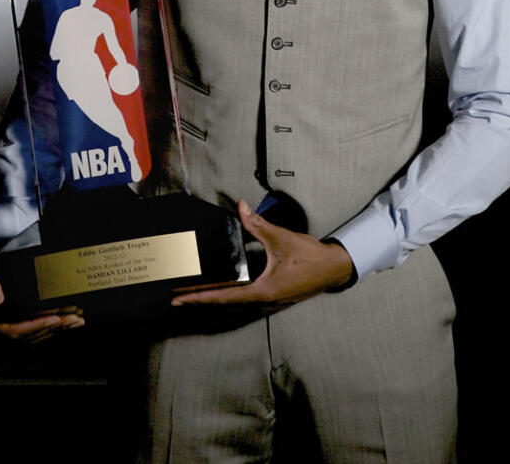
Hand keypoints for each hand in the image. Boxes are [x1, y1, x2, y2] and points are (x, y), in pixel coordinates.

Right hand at [0, 261, 84, 343]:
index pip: (15, 330)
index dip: (37, 326)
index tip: (55, 318)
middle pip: (30, 335)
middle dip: (55, 329)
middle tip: (76, 320)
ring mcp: (7, 327)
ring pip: (35, 335)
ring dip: (58, 330)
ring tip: (77, 322)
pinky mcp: (15, 323)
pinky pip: (35, 330)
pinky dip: (52, 328)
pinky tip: (67, 323)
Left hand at [171, 200, 353, 311]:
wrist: (335, 269)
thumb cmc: (310, 257)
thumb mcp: (282, 239)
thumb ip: (258, 225)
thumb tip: (241, 206)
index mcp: (262, 292)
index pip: (223, 297)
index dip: (199, 298)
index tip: (179, 300)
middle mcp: (262, 302)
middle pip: (224, 303)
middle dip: (199, 300)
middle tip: (174, 297)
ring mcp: (267, 302)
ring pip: (233, 302)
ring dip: (212, 298)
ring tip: (189, 294)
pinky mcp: (271, 296)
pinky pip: (243, 298)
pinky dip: (226, 295)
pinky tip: (218, 288)